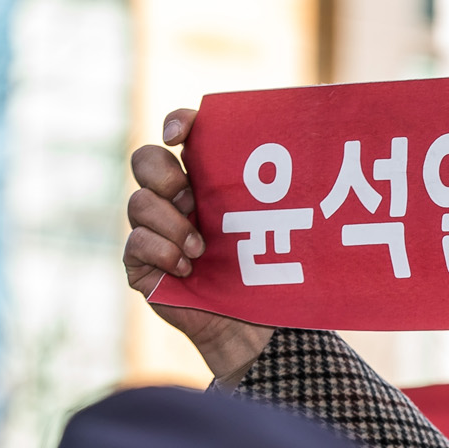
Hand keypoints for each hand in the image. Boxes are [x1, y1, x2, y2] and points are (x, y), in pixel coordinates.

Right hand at [125, 108, 273, 379]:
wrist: (254, 325)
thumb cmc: (269, 270)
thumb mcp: (277, 227)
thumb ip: (279, 194)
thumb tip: (313, 157)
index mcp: (204, 179)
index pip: (182, 132)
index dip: (177, 122)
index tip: (180, 133)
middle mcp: (173, 199)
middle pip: (145, 159)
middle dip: (163, 173)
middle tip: (192, 197)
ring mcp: (152, 229)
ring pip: (138, 202)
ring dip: (173, 224)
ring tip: (202, 249)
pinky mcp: (140, 262)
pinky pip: (135, 242)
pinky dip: (162, 252)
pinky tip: (187, 267)